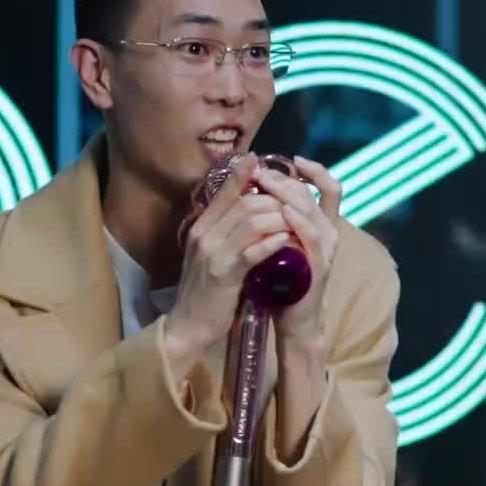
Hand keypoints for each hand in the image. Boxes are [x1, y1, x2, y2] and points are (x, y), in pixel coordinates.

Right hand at [164, 153, 292, 370]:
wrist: (189, 325)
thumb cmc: (205, 290)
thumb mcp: (210, 254)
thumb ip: (223, 230)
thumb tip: (246, 209)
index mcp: (201, 227)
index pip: (225, 191)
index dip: (244, 174)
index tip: (260, 160)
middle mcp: (204, 235)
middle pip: (245, 203)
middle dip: (275, 201)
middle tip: (295, 205)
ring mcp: (213, 254)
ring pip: (252, 222)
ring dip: (280, 220)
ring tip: (297, 223)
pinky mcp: (224, 275)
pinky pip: (253, 251)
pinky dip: (273, 244)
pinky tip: (287, 242)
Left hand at [254, 157, 341, 345]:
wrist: (292, 321)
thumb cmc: (281, 284)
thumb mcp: (279, 246)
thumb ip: (276, 222)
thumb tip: (255, 194)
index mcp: (320, 226)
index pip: (327, 188)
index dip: (315, 170)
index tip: (292, 159)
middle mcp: (328, 233)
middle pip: (313, 194)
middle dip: (287, 179)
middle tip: (262, 172)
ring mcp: (325, 249)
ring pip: (312, 210)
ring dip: (287, 194)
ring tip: (266, 183)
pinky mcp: (318, 266)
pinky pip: (311, 236)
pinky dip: (298, 221)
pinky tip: (282, 212)